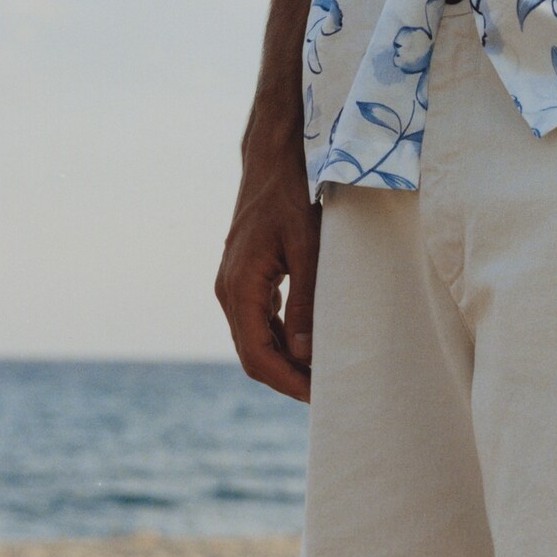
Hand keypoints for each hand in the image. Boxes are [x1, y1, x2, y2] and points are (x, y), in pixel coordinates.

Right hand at [214, 138, 320, 402]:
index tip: (318, 396)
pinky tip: (308, 341)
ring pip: (255, 338)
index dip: (287, 381)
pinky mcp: (245, 277)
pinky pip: (259, 319)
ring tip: (322, 371)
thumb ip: (306, 300)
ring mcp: (234, 284)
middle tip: (326, 390)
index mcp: (238, 289)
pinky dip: (280, 337)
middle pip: (253, 353)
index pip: (257, 355)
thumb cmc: (291, 196)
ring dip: (285, 358)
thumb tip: (304, 353)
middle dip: (287, 376)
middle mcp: (229, 291)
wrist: (271, 159)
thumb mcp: (307, 246)